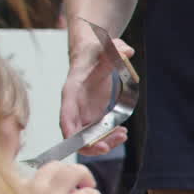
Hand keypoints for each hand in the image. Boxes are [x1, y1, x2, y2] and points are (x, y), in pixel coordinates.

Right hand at [60, 30, 133, 156]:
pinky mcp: (93, 115)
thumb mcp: (106, 49)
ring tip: (123, 134)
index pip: (66, 114)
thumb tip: (127, 51)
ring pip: (87, 137)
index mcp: (73, 90)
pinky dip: (108, 137)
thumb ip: (115, 50)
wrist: (96, 54)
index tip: (80, 143)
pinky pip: (97, 133)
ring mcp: (83, 112)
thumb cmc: (97, 52)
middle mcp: (75, 105)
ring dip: (104, 142)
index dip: (70, 130)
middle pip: (76, 133)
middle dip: (91, 144)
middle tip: (112, 143)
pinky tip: (122, 132)